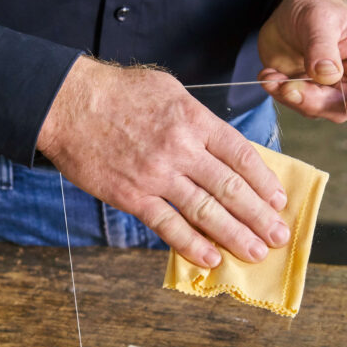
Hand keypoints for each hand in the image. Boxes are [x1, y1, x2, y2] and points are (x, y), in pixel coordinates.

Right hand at [37, 57, 289, 267]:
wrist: (67, 103)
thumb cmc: (117, 91)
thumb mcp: (168, 89)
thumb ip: (197, 117)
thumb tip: (222, 144)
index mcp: (194, 119)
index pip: (240, 155)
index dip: (264, 181)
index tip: (278, 200)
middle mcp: (181, 148)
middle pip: (230, 188)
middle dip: (259, 216)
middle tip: (279, 235)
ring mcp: (156, 175)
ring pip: (206, 211)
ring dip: (235, 235)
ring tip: (257, 252)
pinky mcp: (132, 195)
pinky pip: (168, 224)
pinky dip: (192, 244)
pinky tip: (211, 258)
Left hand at [257, 0, 346, 122]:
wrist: (289, 9)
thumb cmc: (316, 6)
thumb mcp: (320, 18)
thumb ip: (323, 46)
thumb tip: (329, 76)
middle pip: (344, 107)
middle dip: (315, 101)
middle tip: (289, 86)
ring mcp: (327, 89)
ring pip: (317, 110)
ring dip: (292, 98)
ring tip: (271, 77)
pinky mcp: (304, 91)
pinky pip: (293, 103)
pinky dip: (277, 93)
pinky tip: (267, 75)